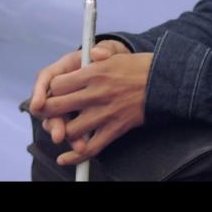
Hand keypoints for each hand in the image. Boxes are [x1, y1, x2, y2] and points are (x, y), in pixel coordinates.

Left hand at [33, 42, 151, 164]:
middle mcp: (96, 93)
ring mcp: (105, 113)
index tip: (52, 92)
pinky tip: (64, 158)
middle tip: (47, 113)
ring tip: (62, 128)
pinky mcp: (115, 129)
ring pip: (70, 130)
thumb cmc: (139, 67)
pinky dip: (75, 156)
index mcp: (93, 72)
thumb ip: (98, 54)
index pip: (56, 85)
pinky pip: (90, 148)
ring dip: (63, 131)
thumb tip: (90, 53)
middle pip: (56, 107)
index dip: (50, 90)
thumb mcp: (116, 55)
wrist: (164, 82)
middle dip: (47, 112)